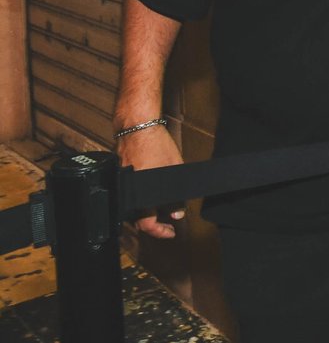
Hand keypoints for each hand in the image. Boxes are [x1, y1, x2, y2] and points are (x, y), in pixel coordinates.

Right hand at [117, 124, 184, 238]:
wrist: (137, 126)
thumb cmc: (155, 144)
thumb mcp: (173, 170)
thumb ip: (175, 196)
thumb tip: (177, 213)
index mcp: (139, 195)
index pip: (146, 224)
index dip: (159, 231)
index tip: (170, 232)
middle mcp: (127, 193)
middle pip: (138, 218)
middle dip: (154, 222)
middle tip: (168, 222)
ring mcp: (121, 184)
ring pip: (134, 207)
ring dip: (148, 210)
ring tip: (163, 208)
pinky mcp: (120, 176)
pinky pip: (130, 194)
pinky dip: (141, 198)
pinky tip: (152, 193)